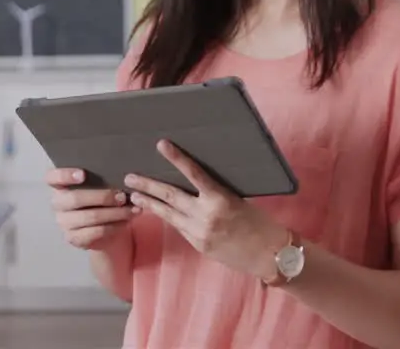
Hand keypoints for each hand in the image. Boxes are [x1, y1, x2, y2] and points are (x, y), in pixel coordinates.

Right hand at [46, 167, 137, 250]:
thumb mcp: (99, 186)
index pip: (52, 178)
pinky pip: (96, 232)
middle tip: (122, 196)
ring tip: (131, 209)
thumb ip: (101, 178)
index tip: (82, 174)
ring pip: (90, 216)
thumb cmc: (101, 199)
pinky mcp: (74, 238)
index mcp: (59, 186)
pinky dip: (114, 226)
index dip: (64, 175)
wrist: (104, 227)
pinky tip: (126, 221)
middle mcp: (58, 203)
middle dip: (102, 197)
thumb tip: (119, 173)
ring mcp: (64, 222)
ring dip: (114, 213)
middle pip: (75, 198)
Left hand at [125, 139, 290, 281]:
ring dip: (149, 204)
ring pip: (168, 214)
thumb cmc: (259, 222)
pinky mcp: (198, 245)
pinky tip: (155, 211)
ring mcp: (199, 232)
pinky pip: (178, 227)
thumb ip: (216, 192)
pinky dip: (166, 217)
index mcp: (221, 199)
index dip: (176, 158)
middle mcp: (206, 215)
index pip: (194, 173)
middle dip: (147, 186)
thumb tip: (195, 180)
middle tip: (129, 177)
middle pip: (170, 196)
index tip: (160, 145)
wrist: (270, 255)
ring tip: (133, 196)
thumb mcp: (239, 200)